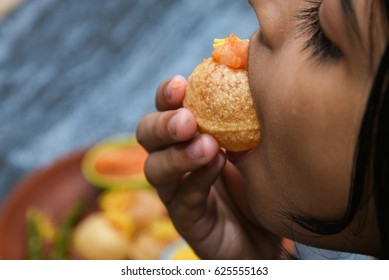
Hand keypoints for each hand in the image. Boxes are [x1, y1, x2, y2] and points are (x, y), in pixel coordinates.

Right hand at [136, 75, 280, 258]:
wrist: (272, 228)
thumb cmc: (261, 177)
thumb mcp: (255, 139)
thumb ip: (244, 112)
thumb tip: (247, 65)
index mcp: (188, 135)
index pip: (165, 109)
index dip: (167, 94)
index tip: (181, 83)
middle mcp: (175, 159)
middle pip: (146, 135)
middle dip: (163, 124)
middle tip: (187, 120)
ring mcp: (177, 190)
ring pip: (154, 169)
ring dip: (178, 154)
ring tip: (207, 146)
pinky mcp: (186, 218)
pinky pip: (182, 198)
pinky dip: (197, 180)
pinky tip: (218, 167)